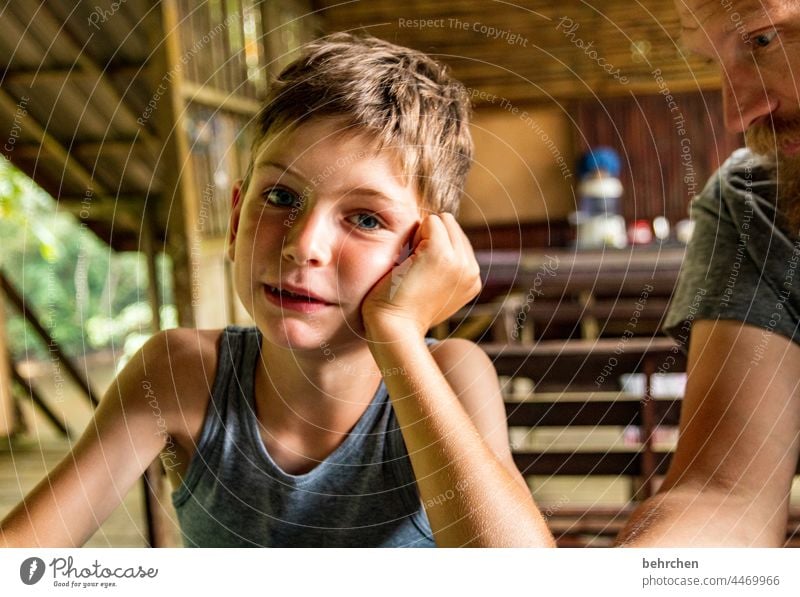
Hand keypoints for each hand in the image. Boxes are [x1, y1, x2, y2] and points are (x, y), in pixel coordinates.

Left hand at [361, 213, 481, 337]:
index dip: (433, 246)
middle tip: (414, 268)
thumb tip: (433, 244)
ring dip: (422, 236)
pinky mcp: (441, 253)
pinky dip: (414, 234)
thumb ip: (443, 270)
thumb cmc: (403, 311)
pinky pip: (430, 221)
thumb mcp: (433, 291)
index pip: (456, 239)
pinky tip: (408, 261)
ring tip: (413, 266)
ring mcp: (459, 261)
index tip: (421, 273)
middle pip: (452, 226)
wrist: (394, 330)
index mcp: (472, 280)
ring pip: (443, 221)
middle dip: (430, 237)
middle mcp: (472, 270)